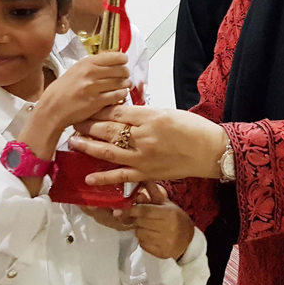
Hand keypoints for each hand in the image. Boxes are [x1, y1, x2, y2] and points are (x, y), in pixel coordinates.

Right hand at [22, 52, 129, 147]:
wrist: (52, 108)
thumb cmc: (63, 90)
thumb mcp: (76, 71)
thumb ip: (93, 65)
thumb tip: (112, 60)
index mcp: (86, 63)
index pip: (113, 56)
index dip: (122, 59)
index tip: (124, 61)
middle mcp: (90, 73)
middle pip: (120, 69)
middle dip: (125, 73)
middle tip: (125, 76)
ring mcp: (94, 88)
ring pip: (121, 82)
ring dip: (126, 84)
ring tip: (125, 85)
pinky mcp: (97, 102)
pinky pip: (117, 95)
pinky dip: (122, 94)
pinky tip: (119, 95)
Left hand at [68, 105, 226, 186]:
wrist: (210, 151)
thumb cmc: (192, 128)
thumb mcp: (166, 112)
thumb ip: (143, 113)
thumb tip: (121, 111)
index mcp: (149, 117)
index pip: (116, 111)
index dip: (98, 109)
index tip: (86, 107)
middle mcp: (143, 137)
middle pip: (108, 129)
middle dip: (88, 125)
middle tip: (73, 121)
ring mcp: (143, 157)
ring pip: (109, 151)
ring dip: (88, 147)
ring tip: (73, 142)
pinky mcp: (147, 174)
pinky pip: (121, 176)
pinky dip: (104, 177)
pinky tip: (88, 177)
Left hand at [128, 181, 194, 260]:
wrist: (188, 240)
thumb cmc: (176, 219)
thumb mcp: (166, 204)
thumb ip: (152, 193)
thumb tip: (140, 180)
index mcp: (169, 213)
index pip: (145, 211)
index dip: (132, 209)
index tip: (122, 208)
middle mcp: (168, 228)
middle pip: (140, 222)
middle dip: (135, 219)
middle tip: (138, 217)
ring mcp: (165, 242)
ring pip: (139, 234)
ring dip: (139, 230)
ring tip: (148, 227)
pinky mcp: (161, 253)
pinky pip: (142, 245)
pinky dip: (143, 240)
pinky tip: (151, 237)